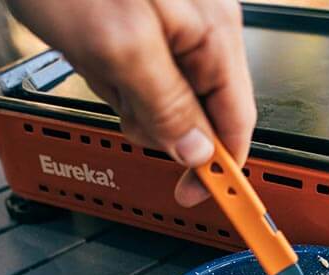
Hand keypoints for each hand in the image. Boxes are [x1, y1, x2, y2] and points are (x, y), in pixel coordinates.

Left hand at [6, 0, 256, 207]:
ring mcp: (173, 24)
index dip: (221, 167)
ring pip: (164, 97)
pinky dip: (112, 75)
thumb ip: (166, 105)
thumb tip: (197, 153)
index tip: (198, 197)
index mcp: (212, 33)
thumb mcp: (121, 47)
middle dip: (157, 122)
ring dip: (126, 96)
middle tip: (121, 97)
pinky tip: (92, 51)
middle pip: (199, 113)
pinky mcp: (143, 23)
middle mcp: (202, 29)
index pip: (236, 121)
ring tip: (98, 59)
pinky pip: (138, 72)